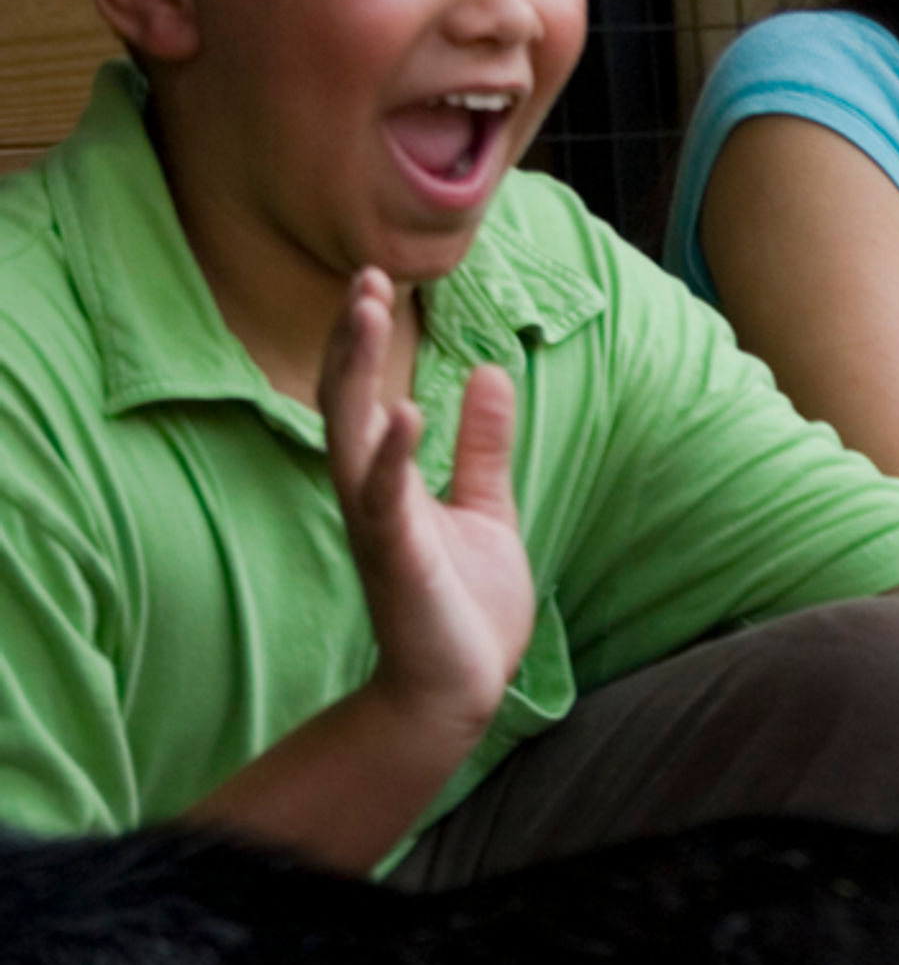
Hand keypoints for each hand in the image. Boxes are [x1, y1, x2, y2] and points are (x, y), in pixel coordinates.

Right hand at [316, 268, 535, 739]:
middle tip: (361, 276)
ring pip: (349, 435)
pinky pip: (384, 501)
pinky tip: (402, 413)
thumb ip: (482, 446)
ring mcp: (377, 525)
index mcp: (388, 481)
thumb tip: (489, 375)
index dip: (363, 340)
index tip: (374, 279)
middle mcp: (369, 495)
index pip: (364, 395)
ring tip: (364, 311)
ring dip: (354, 373)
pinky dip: (391, 457)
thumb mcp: (485, 509)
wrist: (460, 688)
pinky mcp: (396, 560)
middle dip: (349, 340)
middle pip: (344, 401)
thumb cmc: (464, 606)